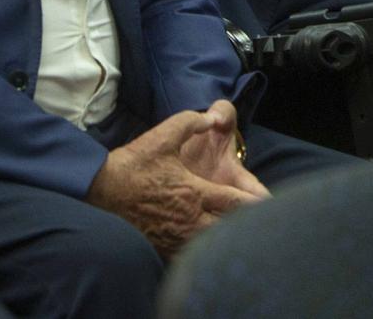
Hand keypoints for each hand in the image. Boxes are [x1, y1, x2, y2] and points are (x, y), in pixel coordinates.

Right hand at [86, 103, 265, 255]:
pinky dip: (202, 252)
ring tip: (238, 237)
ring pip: (212, 245)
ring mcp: (176, 236)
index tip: (271, 206)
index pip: (235, 203)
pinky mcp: (162, 246)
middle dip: (246, 227)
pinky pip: (190, 255)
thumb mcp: (163, 135)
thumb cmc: (134, 164)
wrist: (101, 190)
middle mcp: (190, 218)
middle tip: (262, 225)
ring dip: (226, 239)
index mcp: (195, 192)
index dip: (256, 205)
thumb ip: (191, 122)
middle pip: (229, 229)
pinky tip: (207, 249)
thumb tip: (213, 117)